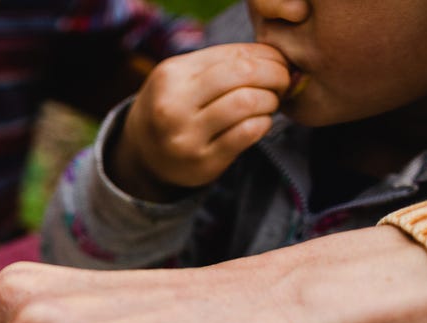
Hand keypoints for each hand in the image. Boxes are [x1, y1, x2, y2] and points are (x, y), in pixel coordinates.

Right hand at [110, 43, 291, 200]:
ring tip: (269, 103)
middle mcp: (173, 106)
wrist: (144, 155)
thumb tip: (277, 58)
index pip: (234, 55)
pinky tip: (259, 123)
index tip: (278, 64)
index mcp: (170, 76)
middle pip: (243, 75)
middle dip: (274, 75)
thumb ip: (222, 63)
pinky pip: (246, 133)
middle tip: (282, 82)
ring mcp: (186, 137)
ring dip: (269, 100)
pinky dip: (262, 123)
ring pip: (247, 103)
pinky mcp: (202, 162)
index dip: (267, 56)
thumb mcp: (183, 77)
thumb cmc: (174, 107)